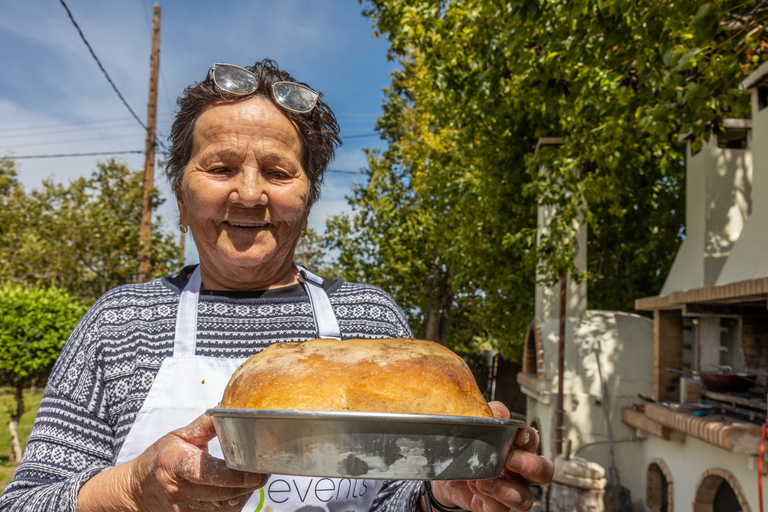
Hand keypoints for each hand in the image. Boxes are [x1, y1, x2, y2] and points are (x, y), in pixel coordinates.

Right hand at [78, 413, 267, 510]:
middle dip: (248, 484)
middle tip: (266, 470)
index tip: (254, 471)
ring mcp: (183, 509)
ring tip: (255, 478)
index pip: (206, 472)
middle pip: (222, 493)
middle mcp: (178, 490)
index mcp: (174, 463)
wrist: (138, 489)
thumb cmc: (162, 457)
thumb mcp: (180, 435)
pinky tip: (241, 490)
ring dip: (244, 495)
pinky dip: (235, 504)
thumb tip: (228, 408)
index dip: (233, 475)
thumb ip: (206, 424)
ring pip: (224, 507)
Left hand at [428, 402, 553, 511]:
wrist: (445, 470)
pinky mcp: (496, 506)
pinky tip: (476, 485)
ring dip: (508, 490)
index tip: (519, 435)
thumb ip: (490, 415)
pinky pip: (500, 507)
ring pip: (527, 498)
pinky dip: (490, 496)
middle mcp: (520, 471)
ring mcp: (510, 490)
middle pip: (544, 472)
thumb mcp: (475, 424)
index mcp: (518, 447)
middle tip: (510, 459)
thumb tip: (499, 413)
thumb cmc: (466, 446)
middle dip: (532, 466)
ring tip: (485, 480)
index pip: (533, 441)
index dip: (530, 438)